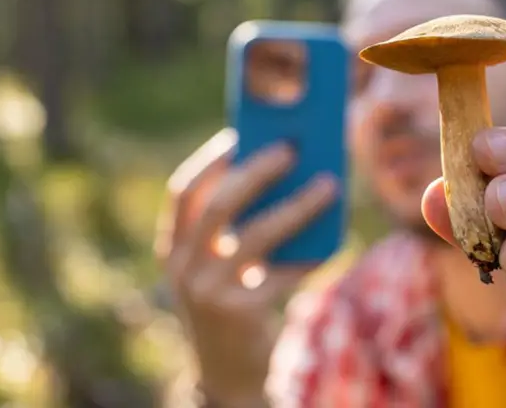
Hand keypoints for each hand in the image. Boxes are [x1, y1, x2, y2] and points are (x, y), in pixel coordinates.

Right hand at [156, 129, 337, 405]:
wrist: (227, 374)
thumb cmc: (233, 302)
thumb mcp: (221, 265)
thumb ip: (239, 227)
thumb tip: (291, 173)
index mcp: (172, 248)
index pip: (184, 191)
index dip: (213, 159)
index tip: (243, 132)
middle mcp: (182, 268)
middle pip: (220, 204)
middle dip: (258, 171)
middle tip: (293, 148)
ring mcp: (207, 293)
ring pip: (257, 235)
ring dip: (298, 206)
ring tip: (330, 185)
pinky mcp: (239, 315)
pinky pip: (282, 274)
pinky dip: (309, 254)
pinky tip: (332, 239)